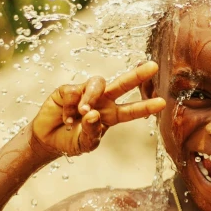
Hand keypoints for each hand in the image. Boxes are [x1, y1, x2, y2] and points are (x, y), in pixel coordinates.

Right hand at [31, 62, 164, 156]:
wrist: (47, 140)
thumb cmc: (71, 142)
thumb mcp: (85, 144)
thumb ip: (92, 132)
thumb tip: (93, 114)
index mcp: (111, 116)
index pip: (131, 110)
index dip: (146, 106)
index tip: (162, 103)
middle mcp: (102, 101)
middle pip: (122, 84)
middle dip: (137, 75)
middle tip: (153, 66)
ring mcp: (86, 93)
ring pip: (98, 84)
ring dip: (91, 98)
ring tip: (82, 113)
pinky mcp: (69, 89)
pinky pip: (75, 90)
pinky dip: (71, 105)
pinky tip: (66, 116)